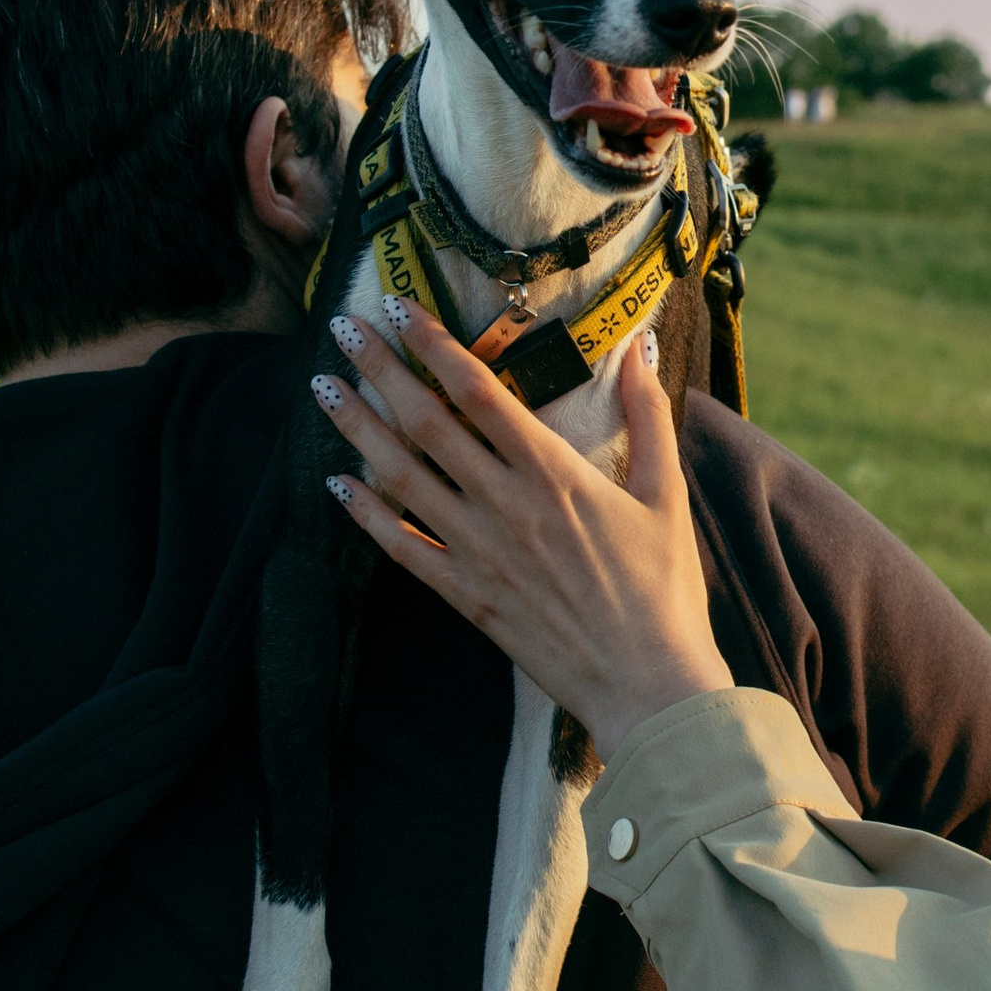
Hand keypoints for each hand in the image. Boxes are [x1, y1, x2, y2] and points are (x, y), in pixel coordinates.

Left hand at [316, 308, 731, 748]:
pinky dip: (364, 515)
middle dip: (379, 370)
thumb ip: (650, 415)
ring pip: (402, 478)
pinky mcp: (465, 596)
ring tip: (324, 389)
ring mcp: (478, 551)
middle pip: (426, 423)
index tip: (400, 307)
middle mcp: (504, 504)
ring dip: (358, 429)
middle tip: (341, 329)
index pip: (478, 392)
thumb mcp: (667, 494)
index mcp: (553, 472)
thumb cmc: (665, 589)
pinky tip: (335, 484)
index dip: (434, 345)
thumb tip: (642, 348)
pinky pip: (401, 548)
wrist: (646, 682)